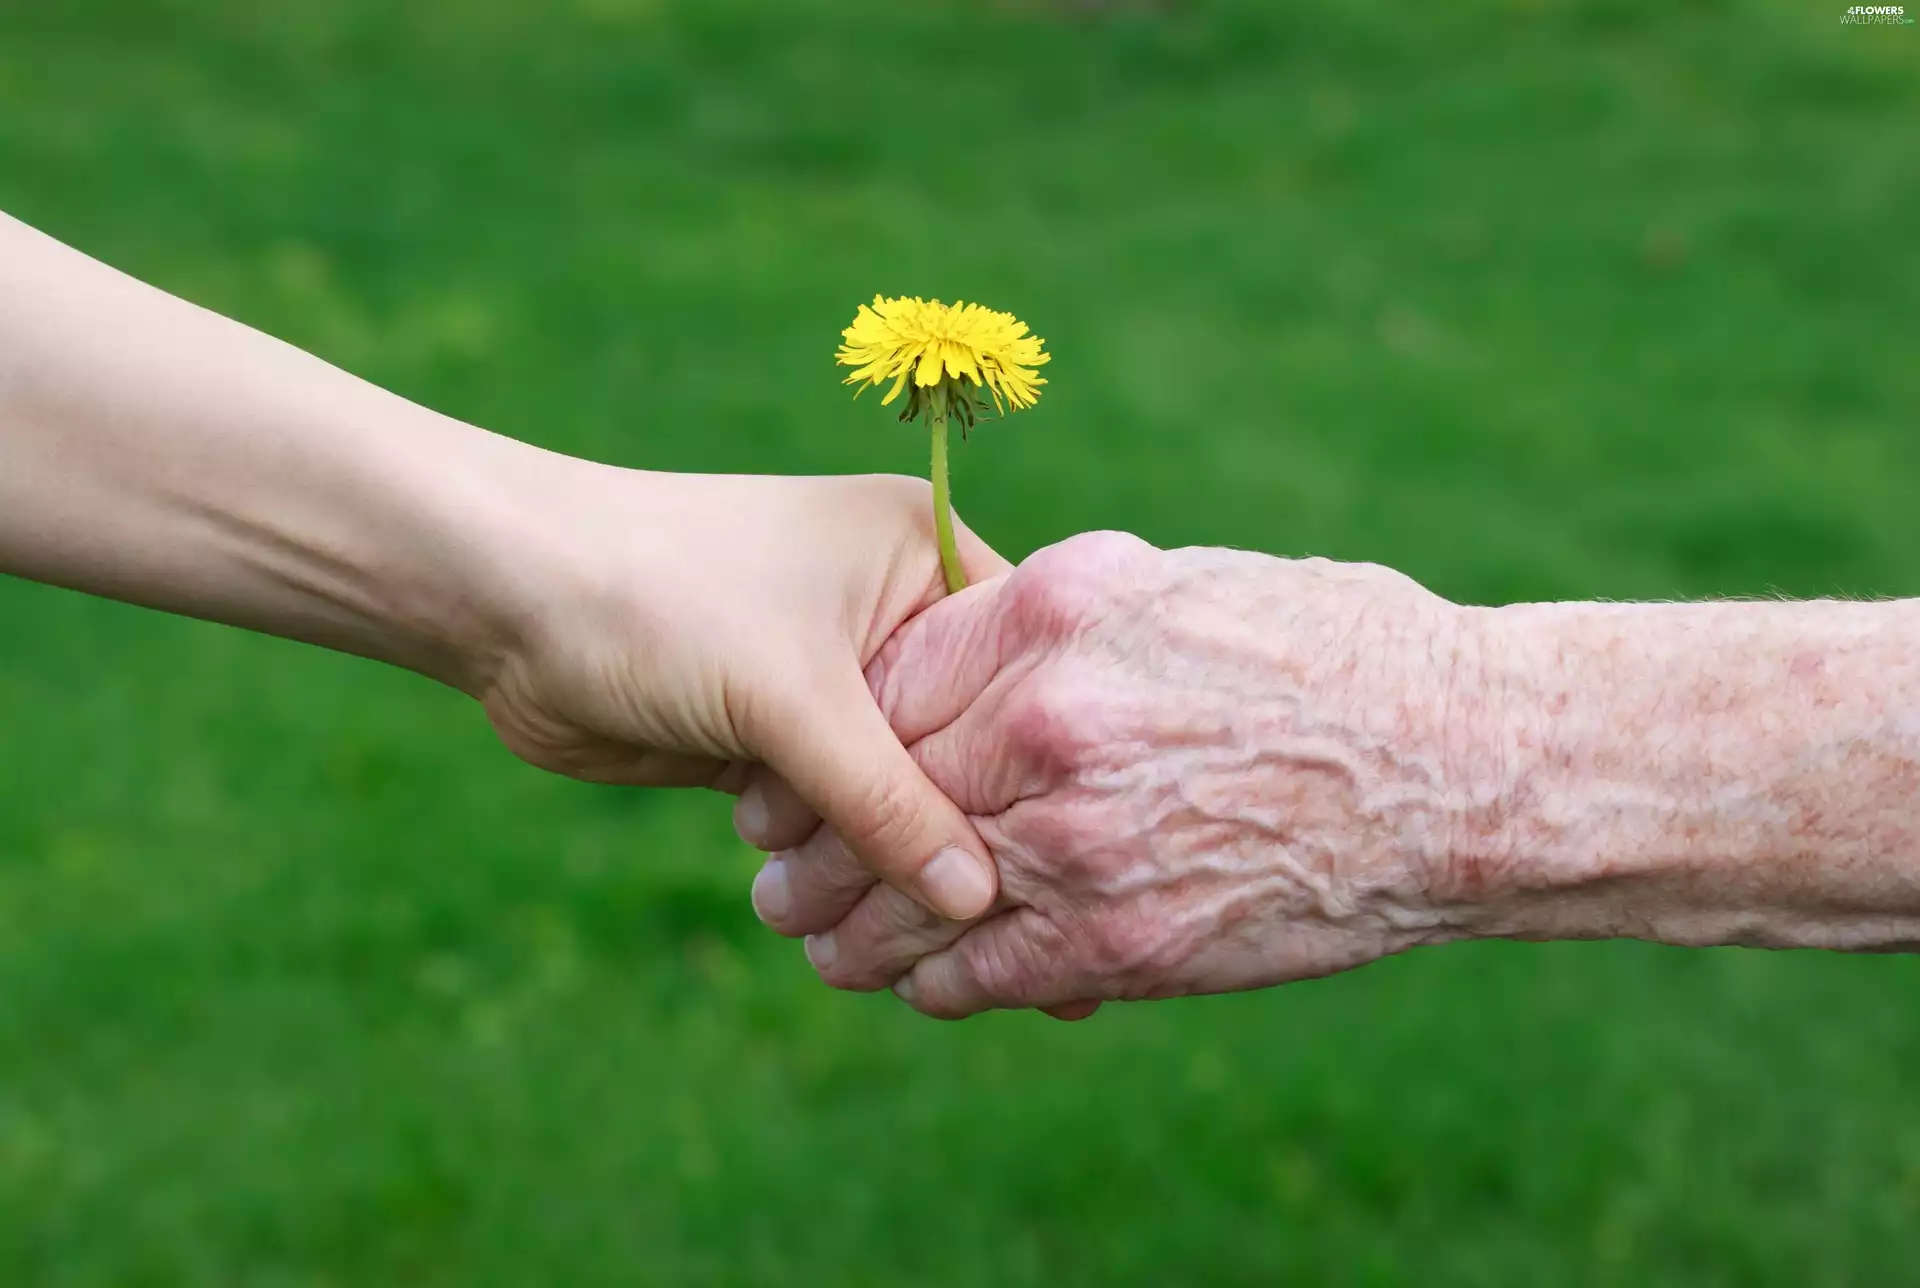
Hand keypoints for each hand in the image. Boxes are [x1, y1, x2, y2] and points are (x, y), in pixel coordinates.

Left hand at [481, 466, 1006, 919]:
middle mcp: (889, 610)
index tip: (1077, 855)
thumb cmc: (657, 599)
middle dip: (960, 827)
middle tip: (1004, 924)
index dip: (1042, 759)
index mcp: (920, 552)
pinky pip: (834, 813)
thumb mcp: (792, 698)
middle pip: (964, 741)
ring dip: (880, 853)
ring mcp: (830, 676)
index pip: (1021, 666)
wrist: (502, 603)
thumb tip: (978, 899)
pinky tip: (839, 913)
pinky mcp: (774, 734)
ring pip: (894, 790)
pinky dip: (829, 857)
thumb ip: (891, 802)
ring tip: (897, 927)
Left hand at [755, 530, 1484, 1016]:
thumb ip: (1064, 613)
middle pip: (877, 789)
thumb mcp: (1186, 585)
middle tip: (771, 863)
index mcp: (1056, 615)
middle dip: (812, 836)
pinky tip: (914, 982)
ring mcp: (1080, 836)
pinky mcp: (1120, 939)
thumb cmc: (1339, 651)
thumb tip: (977, 633)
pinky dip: (935, 981)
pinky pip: (983, 969)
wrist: (1462, 764)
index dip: (832, 733)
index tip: (802, 761)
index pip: (887, 682)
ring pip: (912, 893)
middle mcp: (1050, 721)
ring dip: (850, 925)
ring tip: (814, 936)